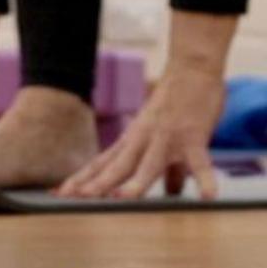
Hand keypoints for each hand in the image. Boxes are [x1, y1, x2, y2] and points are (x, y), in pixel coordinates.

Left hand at [57, 69, 225, 201]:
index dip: (82, 178)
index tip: (59, 193)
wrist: (193, 68)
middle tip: (75, 199)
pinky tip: (207, 197)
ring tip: (121, 199)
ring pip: (149, 164)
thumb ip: (168, 169)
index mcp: (133, 140)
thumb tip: (172, 193)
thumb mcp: (163, 138)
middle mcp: (144, 139)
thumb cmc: (177, 103)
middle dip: (96, 183)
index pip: (102, 163)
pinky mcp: (193, 137)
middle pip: (117, 165)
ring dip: (136, 182)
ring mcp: (168, 138)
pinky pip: (200, 162)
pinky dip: (204, 179)